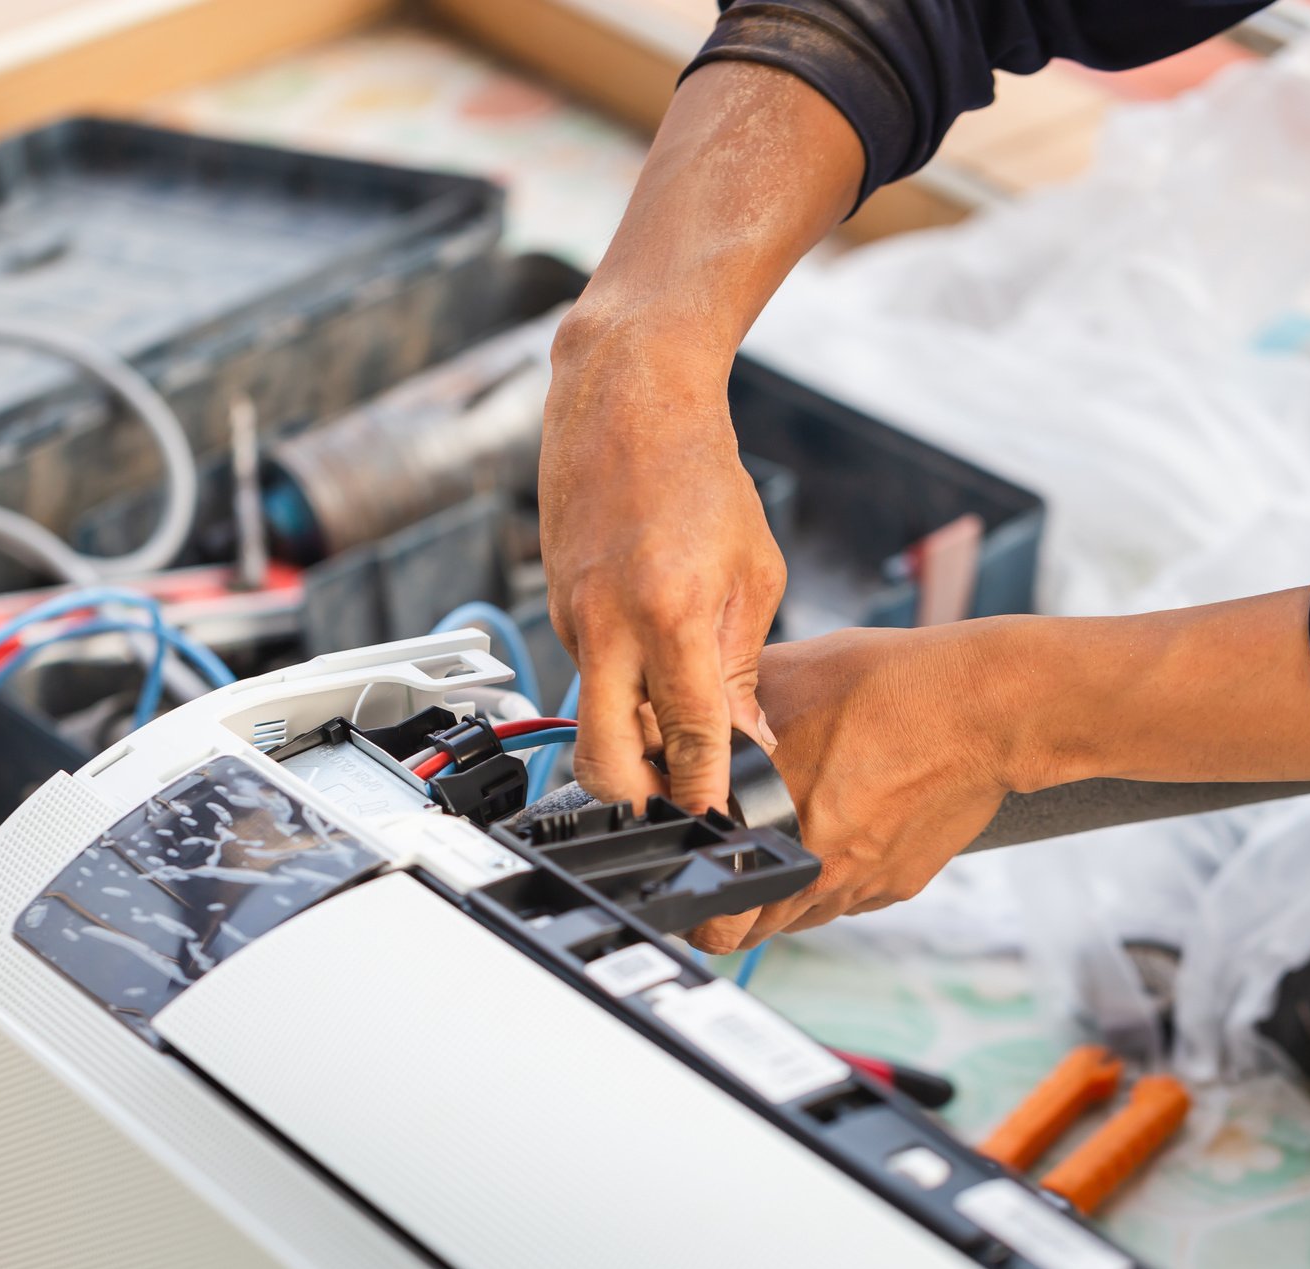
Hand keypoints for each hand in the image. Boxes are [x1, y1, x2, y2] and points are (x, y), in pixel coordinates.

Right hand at [541, 315, 784, 813]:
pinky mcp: (555, 611)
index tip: (721, 825)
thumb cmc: (698, 474)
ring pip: (593, 720)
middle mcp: (606, 626)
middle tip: (678, 810)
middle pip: (601, 761)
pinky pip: (588, 676)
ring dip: (631, 743)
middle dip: (636, 803)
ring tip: (679, 740)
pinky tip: (654, 672)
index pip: (687, 736)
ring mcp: (571, 620)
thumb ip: (743, 664)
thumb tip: (745, 738)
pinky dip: (620, 691)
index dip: (705, 793)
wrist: (625, 401)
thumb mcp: (753, 572)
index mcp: (669, 614)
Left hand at [688, 625, 1020, 953]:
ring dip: (782, 898)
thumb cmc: (888, 686)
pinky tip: (839, 832)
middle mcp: (815, 869)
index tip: (693, 880)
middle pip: (752, 929)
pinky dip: (834, 879)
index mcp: (772, 825)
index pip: (713, 904)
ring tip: (783, 847)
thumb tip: (685, 712)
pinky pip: (849, 898)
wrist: (983, 708)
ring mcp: (860, 884)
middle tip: (728, 873)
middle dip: (732, 910)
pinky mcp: (898, 884)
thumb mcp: (785, 677)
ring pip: (800, 918)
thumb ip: (727, 709)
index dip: (696, 896)